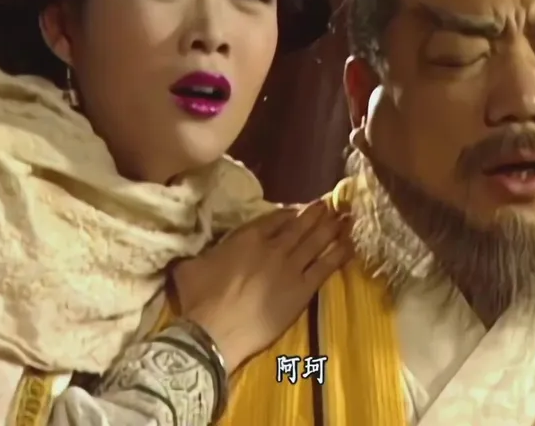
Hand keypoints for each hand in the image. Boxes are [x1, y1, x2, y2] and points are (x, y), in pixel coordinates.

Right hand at [172, 201, 351, 372]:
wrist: (215, 330)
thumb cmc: (199, 299)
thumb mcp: (188, 266)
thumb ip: (193, 252)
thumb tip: (183, 249)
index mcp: (247, 238)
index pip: (275, 218)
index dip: (290, 212)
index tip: (300, 208)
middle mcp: (273, 247)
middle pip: (301, 225)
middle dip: (317, 213)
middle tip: (331, 204)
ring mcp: (291, 267)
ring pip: (316, 241)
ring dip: (332, 227)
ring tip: (346, 217)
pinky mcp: (302, 290)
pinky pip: (325, 267)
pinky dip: (339, 254)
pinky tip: (350, 245)